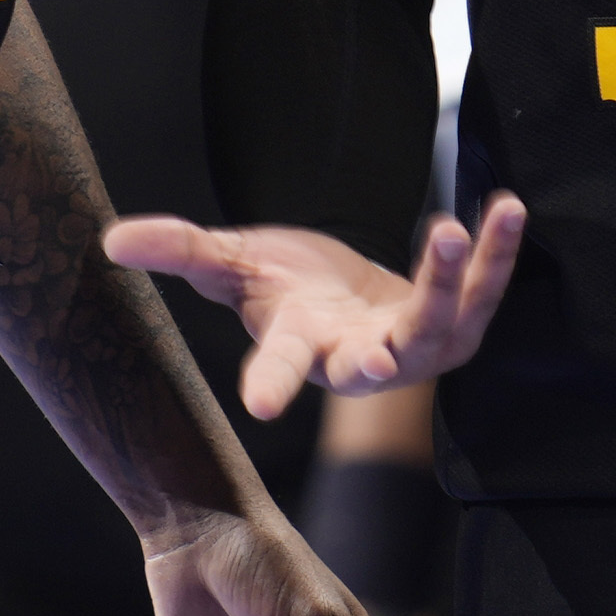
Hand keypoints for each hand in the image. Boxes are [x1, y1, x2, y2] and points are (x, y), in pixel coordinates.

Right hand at [106, 199, 528, 420]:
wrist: (347, 296)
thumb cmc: (287, 287)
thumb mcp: (233, 263)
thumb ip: (180, 251)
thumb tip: (110, 238)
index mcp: (301, 346)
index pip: (280, 367)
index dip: (269, 384)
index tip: (257, 407)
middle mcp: (358, 355)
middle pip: (371, 364)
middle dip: (379, 359)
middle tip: (383, 355)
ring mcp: (412, 345)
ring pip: (436, 325)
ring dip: (447, 282)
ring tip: (449, 231)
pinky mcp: (455, 324)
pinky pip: (482, 292)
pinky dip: (496, 254)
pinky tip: (505, 208)